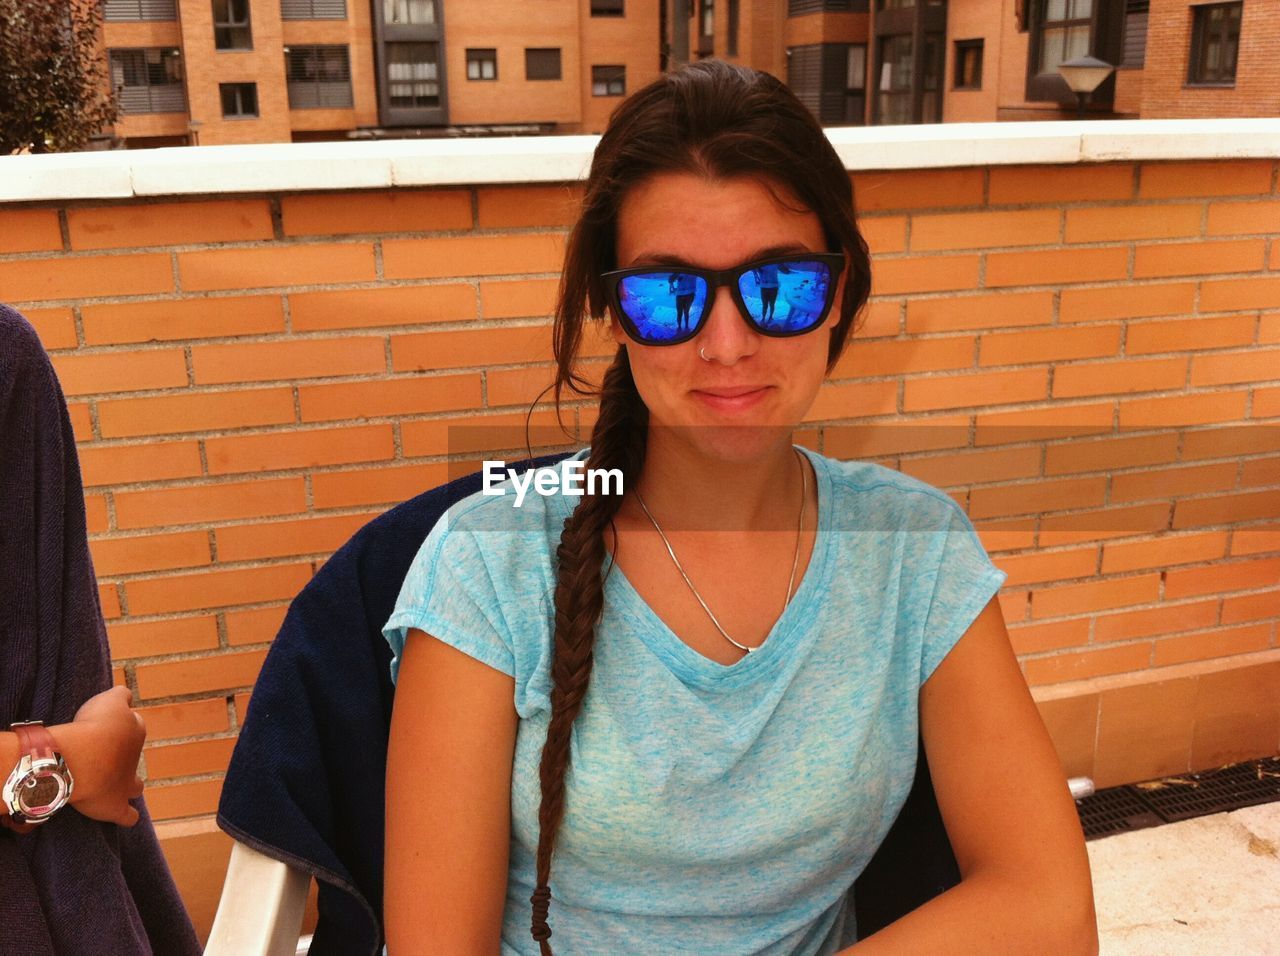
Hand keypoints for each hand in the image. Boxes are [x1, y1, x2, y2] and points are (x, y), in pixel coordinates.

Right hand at [59, 686, 146, 826]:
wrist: (79, 759)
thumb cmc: (92, 727)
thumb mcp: (109, 701)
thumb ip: (121, 696)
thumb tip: (126, 695)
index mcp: (133, 732)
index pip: (133, 726)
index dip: (120, 726)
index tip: (107, 728)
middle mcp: (133, 759)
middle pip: (134, 757)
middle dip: (125, 757)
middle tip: (107, 758)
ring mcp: (126, 785)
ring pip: (135, 786)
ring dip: (130, 786)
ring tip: (119, 787)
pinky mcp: (114, 807)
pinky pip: (127, 816)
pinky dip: (127, 817)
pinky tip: (127, 817)